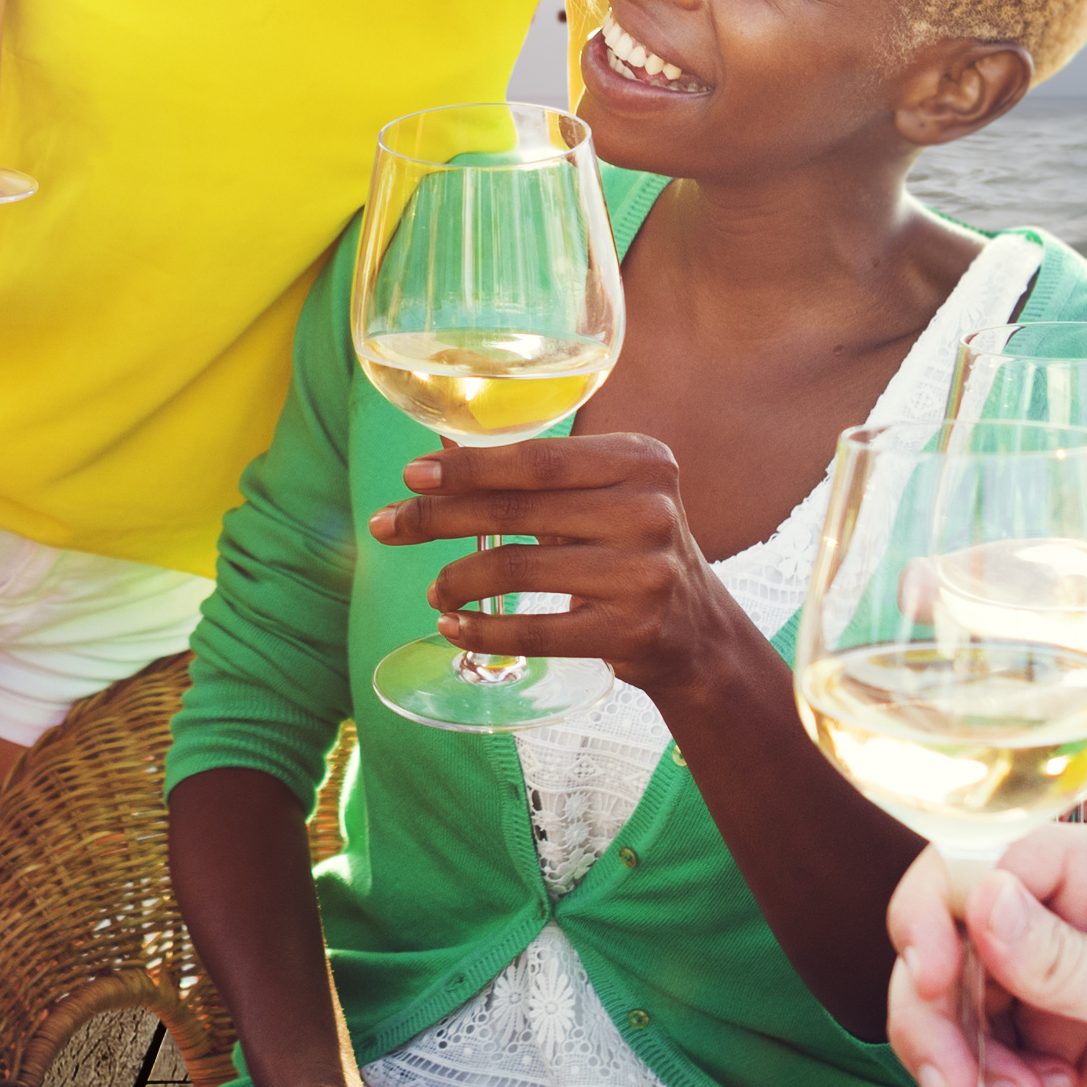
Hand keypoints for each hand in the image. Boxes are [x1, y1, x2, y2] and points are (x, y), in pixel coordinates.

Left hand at [362, 432, 762, 693]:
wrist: (697, 630)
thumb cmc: (628, 548)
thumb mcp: (605, 497)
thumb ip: (538, 476)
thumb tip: (438, 453)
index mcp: (641, 459)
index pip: (538, 458)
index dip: (468, 466)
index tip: (411, 475)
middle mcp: (649, 510)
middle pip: (519, 509)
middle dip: (439, 518)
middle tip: (388, 526)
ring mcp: (645, 574)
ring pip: (517, 569)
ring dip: (457, 579)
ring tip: (435, 588)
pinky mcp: (632, 632)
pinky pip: (535, 631)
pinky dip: (483, 631)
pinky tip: (454, 626)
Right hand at [887, 829, 1086, 1086]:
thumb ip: (1070, 963)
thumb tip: (978, 901)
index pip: (985, 864)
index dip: (939, 918)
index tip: (932, 983)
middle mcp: (1082, 917)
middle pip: (954, 931)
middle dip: (935, 1003)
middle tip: (952, 1079)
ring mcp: (1070, 983)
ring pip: (960, 993)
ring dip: (961, 1050)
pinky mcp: (1066, 1043)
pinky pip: (988, 1046)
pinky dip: (991, 1080)